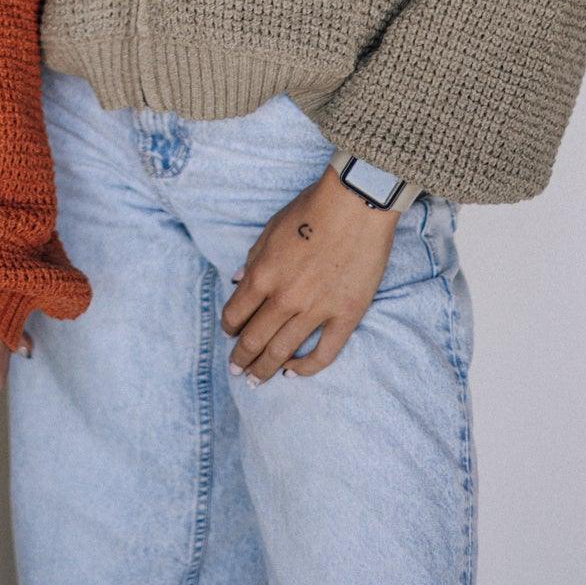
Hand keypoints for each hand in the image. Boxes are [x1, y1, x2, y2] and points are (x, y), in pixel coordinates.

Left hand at [221, 167, 398, 381]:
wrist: (356, 204)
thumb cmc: (311, 209)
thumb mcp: (270, 229)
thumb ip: (253, 259)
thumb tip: (238, 282)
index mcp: (262, 275)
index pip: (234, 314)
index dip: (229, 328)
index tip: (229, 334)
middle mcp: (284, 298)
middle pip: (254, 339)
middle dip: (241, 358)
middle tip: (237, 370)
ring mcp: (316, 310)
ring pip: (282, 352)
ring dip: (265, 369)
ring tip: (257, 380)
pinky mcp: (345, 315)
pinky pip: (323, 353)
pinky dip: (306, 368)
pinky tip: (293, 372)